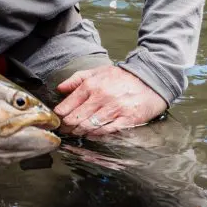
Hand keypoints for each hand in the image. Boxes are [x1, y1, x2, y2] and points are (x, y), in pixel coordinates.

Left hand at [53, 65, 167, 136]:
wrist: (150, 79)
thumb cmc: (121, 77)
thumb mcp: (97, 72)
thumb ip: (77, 79)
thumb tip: (60, 89)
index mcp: (92, 85)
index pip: (69, 104)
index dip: (60, 114)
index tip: (57, 119)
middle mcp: (102, 97)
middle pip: (77, 118)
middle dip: (67, 126)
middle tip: (63, 130)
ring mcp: (115, 109)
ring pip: (90, 126)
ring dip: (80, 132)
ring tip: (75, 133)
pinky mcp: (127, 119)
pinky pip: (107, 131)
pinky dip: (96, 135)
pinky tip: (90, 135)